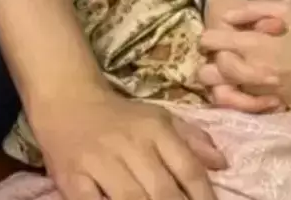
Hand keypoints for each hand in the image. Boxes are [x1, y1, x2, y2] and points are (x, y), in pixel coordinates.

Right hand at [29, 86, 224, 199]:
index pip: (189, 170)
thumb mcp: (159, 119)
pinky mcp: (72, 177)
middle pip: (162, 191)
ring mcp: (99, 162)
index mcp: (156, 130)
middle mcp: (130, 145)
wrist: (67, 101)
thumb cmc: (119, 117)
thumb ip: (192, 140)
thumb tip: (222, 163)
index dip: (204, 198)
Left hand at [200, 0, 284, 113]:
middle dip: (211, 60)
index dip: (208, 37)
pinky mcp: (268, 104)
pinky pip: (238, 106)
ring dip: (218, 81)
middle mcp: (253, 71)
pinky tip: (240, 86)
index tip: (214, 35)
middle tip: (223, 52)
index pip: (213, 43)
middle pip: (210, 71)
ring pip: (219, 93)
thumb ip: (252, 10)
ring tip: (227, 71)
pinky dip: (232, 97)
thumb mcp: (286, 9)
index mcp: (257, 45)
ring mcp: (260, 92)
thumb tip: (226, 17)